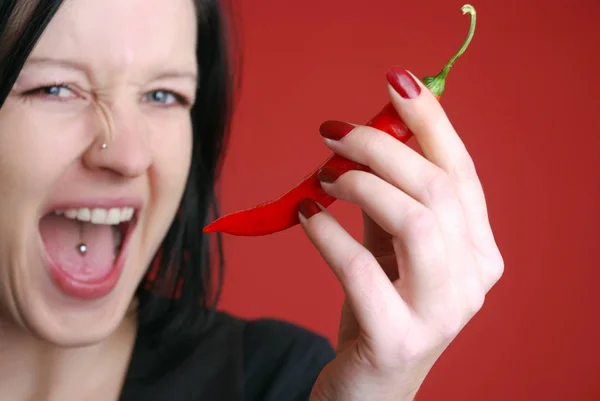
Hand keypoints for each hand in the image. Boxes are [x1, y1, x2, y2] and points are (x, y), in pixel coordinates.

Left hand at [298, 68, 503, 400]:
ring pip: (415, 220)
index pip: (460, 170)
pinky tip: (305, 215)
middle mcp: (474, 279)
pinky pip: (360, 269)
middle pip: (436, 188)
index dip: (430, 121)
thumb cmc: (378, 310)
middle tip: (331, 131)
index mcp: (479, 250)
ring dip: (361, 183)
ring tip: (322, 175)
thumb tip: (366, 139)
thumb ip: (389, 200)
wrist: (367, 389)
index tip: (396, 81)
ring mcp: (442, 312)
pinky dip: (327, 233)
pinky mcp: (398, 338)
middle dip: (381, 146)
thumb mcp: (391, 249)